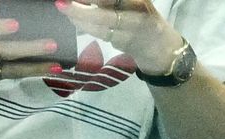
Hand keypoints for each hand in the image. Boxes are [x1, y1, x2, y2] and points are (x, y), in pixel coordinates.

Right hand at [0, 6, 59, 88]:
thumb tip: (9, 14)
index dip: (1, 27)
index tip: (17, 24)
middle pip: (5, 52)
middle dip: (30, 49)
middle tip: (52, 45)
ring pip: (11, 70)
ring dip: (35, 68)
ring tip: (57, 66)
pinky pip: (7, 76)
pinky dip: (25, 73)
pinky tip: (42, 70)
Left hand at [56, 0, 180, 73]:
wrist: (163, 48)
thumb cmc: (143, 17)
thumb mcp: (134, 3)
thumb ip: (110, 1)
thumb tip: (82, 0)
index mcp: (139, 0)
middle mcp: (138, 14)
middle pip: (105, 12)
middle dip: (80, 9)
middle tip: (61, 3)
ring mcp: (133, 32)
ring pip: (102, 27)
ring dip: (80, 20)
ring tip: (65, 10)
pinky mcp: (128, 46)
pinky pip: (104, 36)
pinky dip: (88, 29)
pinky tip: (77, 22)